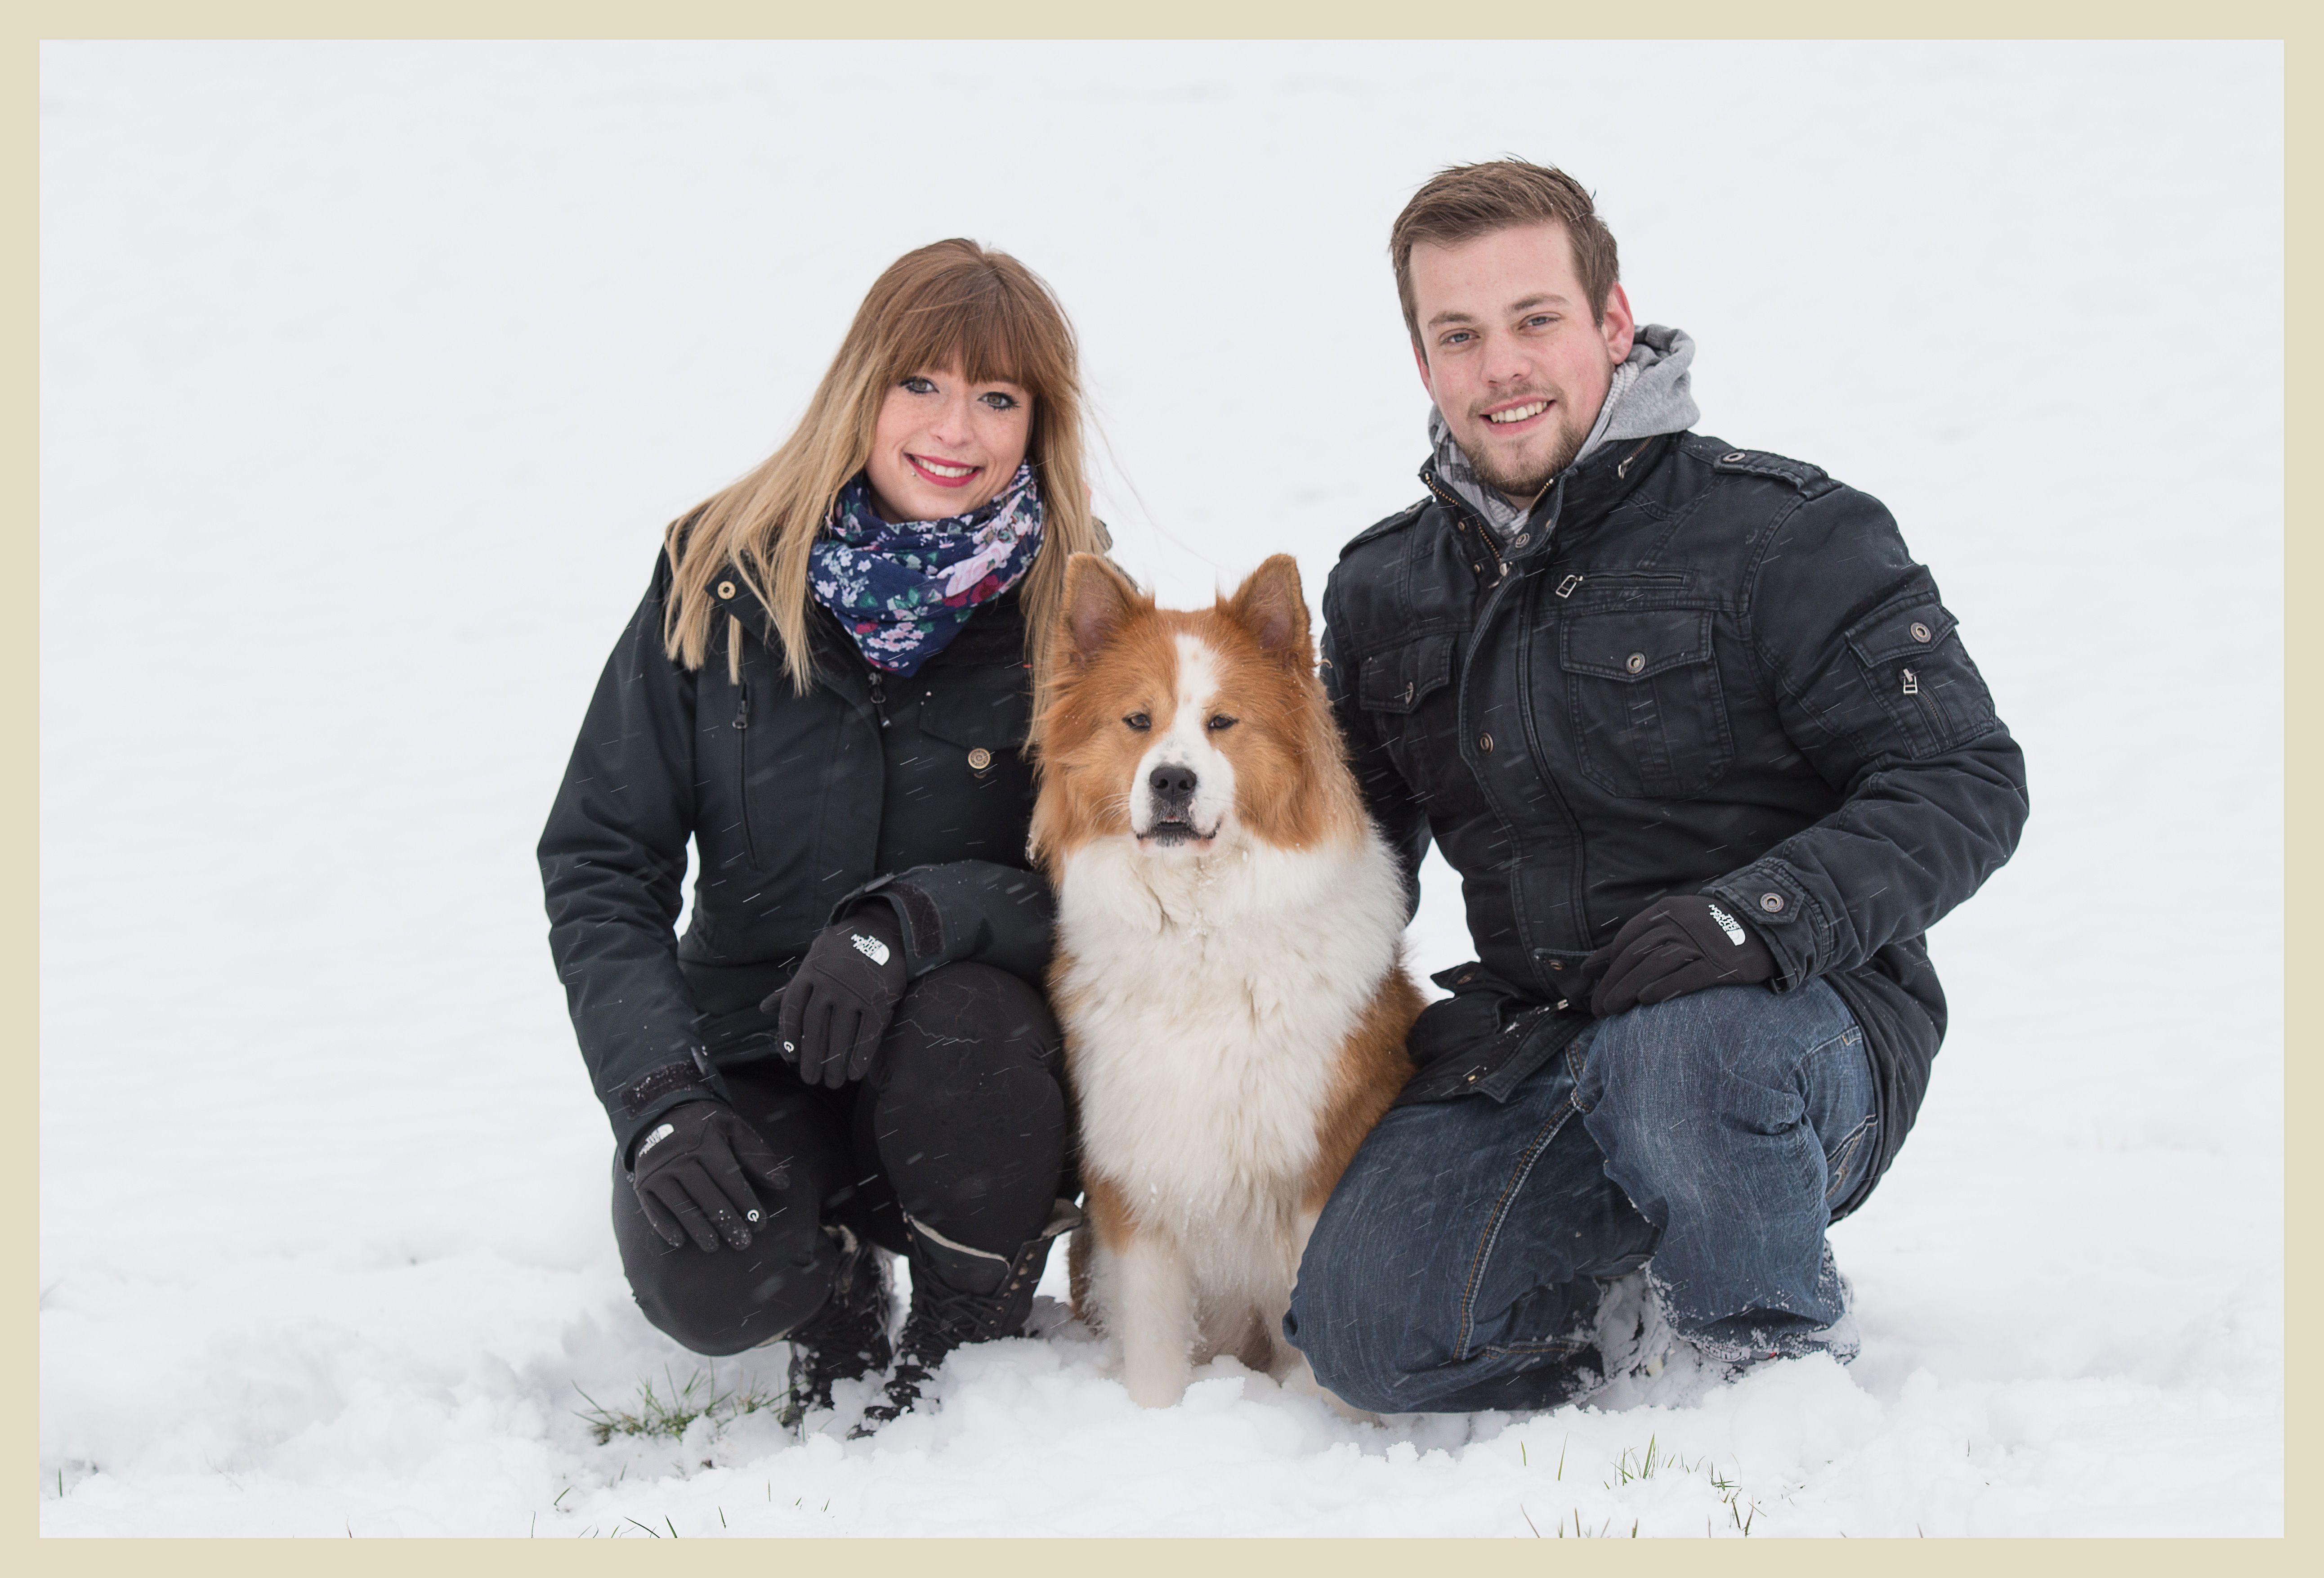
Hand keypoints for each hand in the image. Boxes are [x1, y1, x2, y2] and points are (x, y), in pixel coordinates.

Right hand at [629, 1099, 790, 1251]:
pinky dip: (664, 1225)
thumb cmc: (705, 1125)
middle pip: (707, 1195)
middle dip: (727, 1221)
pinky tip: (678, 1242)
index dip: (746, 1203)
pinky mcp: (642, 1181)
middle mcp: (680, 1157)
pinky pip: (652, 1207)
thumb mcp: (733, 1128)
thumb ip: (756, 1155)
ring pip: (680, 1204)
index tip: (760, 1224)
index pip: (729, 1179)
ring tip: (713, 1247)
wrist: (661, 1111)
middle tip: (743, 1243)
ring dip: (697, 1228)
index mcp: (706, 1142)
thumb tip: (783, 1183)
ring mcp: (658, 1170)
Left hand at [762, 908, 908, 1088]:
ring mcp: (854, 993)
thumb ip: (791, 987)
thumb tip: (763, 1009)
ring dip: (835, 1065)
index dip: (788, 1038)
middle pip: (814, 1030)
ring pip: (840, 1037)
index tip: (790, 1058)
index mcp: (809, 973)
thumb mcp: (813, 960)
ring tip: (832, 1082)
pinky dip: (861, 1057)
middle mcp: (829, 984)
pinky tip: (855, 1073)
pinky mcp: (879, 1000)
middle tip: (810, 1079)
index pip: (791, 1012)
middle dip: (811, 1059)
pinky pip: (867, 1035)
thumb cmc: (842, 950)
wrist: (882, 929)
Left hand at [1579, 895, 1776, 1017]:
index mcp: (1665, 912)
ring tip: (1612, 1010)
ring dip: (1628, 989)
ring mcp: (1701, 944)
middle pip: (1635, 956)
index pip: (1625, 941)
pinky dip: (1664, 987)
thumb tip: (1589, 966)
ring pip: (1654, 966)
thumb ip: (1631, 943)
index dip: (1606, 967)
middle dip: (1612, 983)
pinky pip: (1687, 976)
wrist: (1762, 926)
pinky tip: (1646, 1000)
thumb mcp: (1670, 925)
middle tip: (1598, 1008)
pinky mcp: (1720, 964)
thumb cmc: (1708, 930)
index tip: (1593, 989)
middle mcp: (1679, 925)